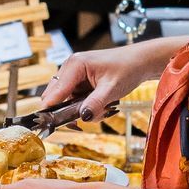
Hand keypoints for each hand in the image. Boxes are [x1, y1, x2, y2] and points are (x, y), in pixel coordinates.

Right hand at [37, 38, 172, 118]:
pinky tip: (102, 106)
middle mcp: (70, 68)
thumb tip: (83, 117)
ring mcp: (75, 75)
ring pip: (66, 100)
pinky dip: (86, 107)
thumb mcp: (112, 88)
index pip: (55, 91)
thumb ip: (96, 103)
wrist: (140, 62)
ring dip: (80, 110)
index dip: (50, 109)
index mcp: (75, 65)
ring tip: (102, 109)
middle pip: (55, 97)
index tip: (47, 125)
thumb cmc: (127, 68)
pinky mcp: (81, 82)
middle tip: (82, 123)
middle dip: (68, 112)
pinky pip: (75, 100)